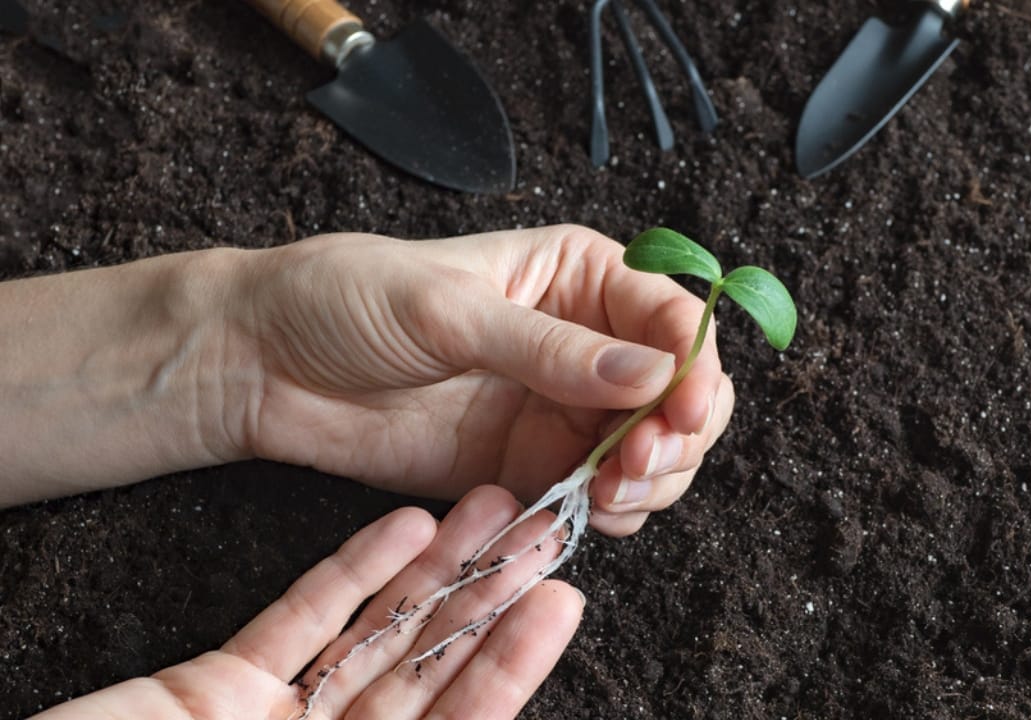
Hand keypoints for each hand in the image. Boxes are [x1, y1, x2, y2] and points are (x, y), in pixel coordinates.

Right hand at [34, 487, 583, 719]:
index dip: (508, 668)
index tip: (559, 606)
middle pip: (425, 674)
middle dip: (485, 602)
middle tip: (541, 536)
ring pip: (370, 638)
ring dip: (431, 575)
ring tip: (487, 512)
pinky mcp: (210, 690)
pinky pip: (294, 625)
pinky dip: (348, 576)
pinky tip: (403, 528)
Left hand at [221, 225, 734, 535]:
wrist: (266, 365)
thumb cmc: (347, 302)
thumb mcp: (450, 311)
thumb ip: (551, 348)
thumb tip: (653, 374)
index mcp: (579, 276)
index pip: (675, 318)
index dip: (696, 367)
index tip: (683, 411)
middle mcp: (586, 342)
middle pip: (682, 393)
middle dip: (680, 433)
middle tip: (639, 463)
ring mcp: (562, 407)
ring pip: (654, 452)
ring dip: (653, 479)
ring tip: (611, 491)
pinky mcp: (532, 463)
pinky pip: (600, 494)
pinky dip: (612, 511)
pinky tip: (589, 510)